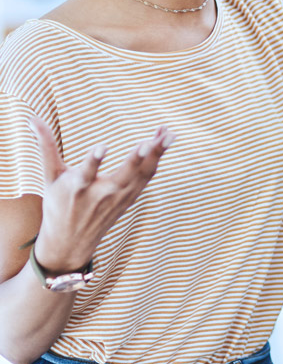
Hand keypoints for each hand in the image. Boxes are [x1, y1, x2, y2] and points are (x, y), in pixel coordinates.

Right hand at [32, 117, 173, 273]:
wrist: (70, 244)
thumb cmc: (58, 205)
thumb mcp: (50, 178)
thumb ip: (46, 147)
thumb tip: (33, 119)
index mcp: (78, 189)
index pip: (86, 174)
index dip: (93, 160)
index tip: (102, 147)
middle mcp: (102, 194)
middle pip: (123, 176)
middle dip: (137, 159)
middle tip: (149, 141)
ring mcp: (120, 197)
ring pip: (142, 175)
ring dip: (156, 154)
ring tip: (168, 133)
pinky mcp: (131, 197)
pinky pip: (148, 175)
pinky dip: (157, 157)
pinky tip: (164, 137)